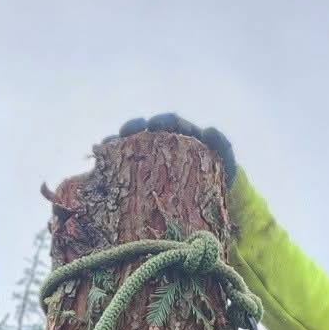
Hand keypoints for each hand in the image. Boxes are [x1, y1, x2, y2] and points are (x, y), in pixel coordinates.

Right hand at [114, 114, 235, 183]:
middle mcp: (163, 144)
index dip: (162, 122)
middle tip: (131, 130)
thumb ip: (222, 146)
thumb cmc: (220, 181)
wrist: (216, 208)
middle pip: (144, 130)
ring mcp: (150, 161)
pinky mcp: (140, 179)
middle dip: (135, 127)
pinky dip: (111, 161)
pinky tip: (103, 162)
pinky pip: (122, 166)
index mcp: (182, 137)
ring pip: (129, 146)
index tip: (157, 124)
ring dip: (118, 142)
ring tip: (110, 143)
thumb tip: (210, 129)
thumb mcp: (225, 165)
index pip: (169, 123)